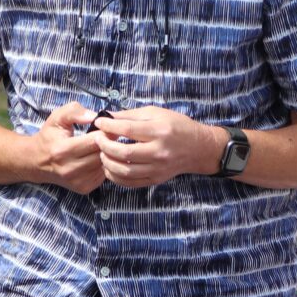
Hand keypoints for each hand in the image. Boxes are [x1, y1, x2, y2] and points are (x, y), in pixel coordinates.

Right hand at [30, 102, 104, 192]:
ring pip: (106, 165)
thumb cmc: (49, 136)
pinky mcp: (83, 188)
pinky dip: (104, 165)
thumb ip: (75, 111)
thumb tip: (95, 116)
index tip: (107, 126)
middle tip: (109, 135)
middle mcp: (70, 169)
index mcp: (62, 150)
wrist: (37, 162)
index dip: (106, 131)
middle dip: (109, 143)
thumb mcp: (57, 118)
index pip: (96, 140)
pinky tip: (96, 158)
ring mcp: (77, 181)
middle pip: (103, 154)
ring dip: (108, 155)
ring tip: (102, 146)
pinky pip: (103, 175)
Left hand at [92, 107, 221, 186]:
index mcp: (160, 131)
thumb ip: (131, 115)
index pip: (128, 129)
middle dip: (104, 146)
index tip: (99, 122)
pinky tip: (109, 167)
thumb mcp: (157, 113)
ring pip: (124, 171)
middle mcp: (159, 152)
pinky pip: (130, 182)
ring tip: (102, 154)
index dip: (109, 126)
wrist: (199, 148)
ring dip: (107, 163)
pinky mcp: (155, 180)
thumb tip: (107, 116)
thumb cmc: (177, 126)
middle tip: (97, 139)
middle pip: (123, 153)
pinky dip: (115, 176)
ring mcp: (157, 169)